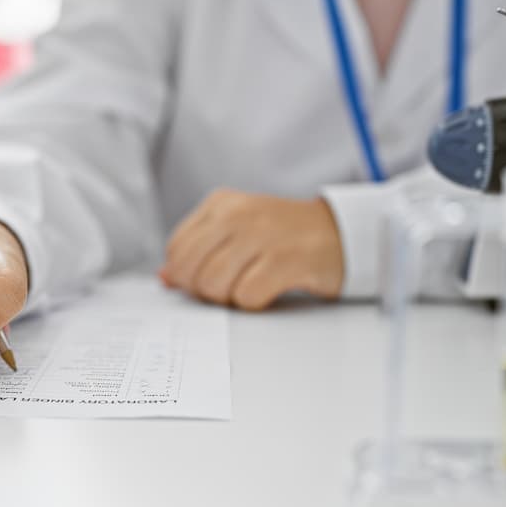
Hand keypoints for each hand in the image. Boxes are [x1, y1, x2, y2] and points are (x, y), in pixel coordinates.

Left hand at [158, 189, 343, 309]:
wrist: (339, 234)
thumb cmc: (284, 236)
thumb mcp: (237, 231)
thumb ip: (199, 251)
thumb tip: (165, 279)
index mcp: (220, 204)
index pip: (176, 249)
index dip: (184, 275)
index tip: (204, 278)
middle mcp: (237, 214)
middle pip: (190, 270)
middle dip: (204, 290)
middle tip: (230, 286)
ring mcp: (261, 235)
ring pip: (213, 286)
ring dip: (230, 297)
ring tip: (252, 284)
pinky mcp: (284, 260)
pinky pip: (245, 297)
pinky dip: (254, 302)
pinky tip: (270, 288)